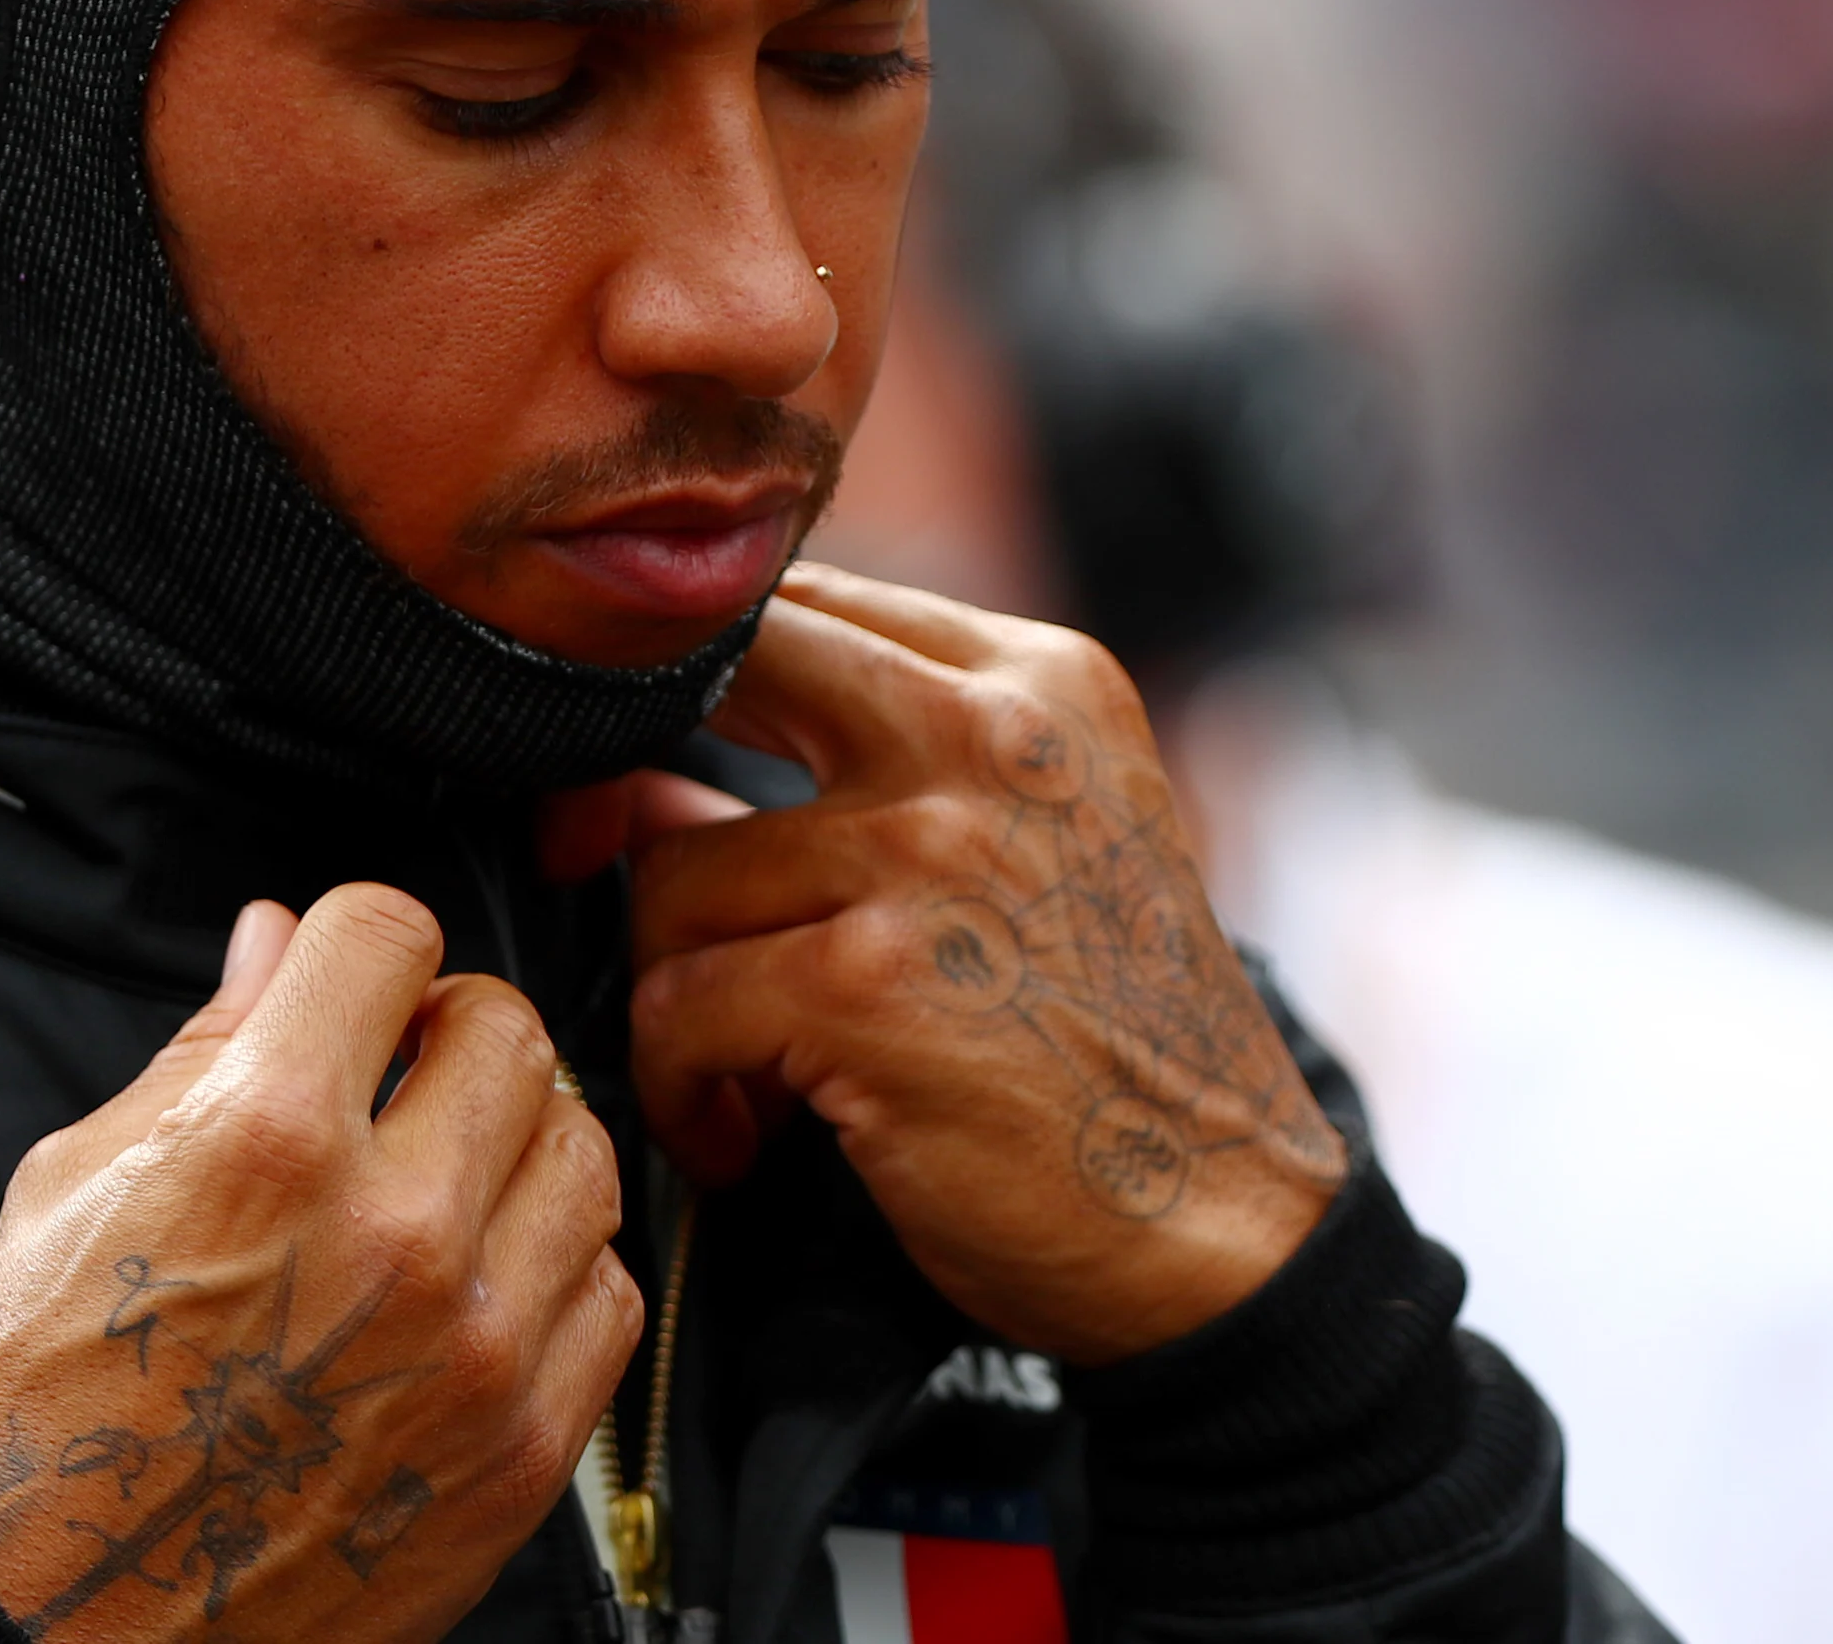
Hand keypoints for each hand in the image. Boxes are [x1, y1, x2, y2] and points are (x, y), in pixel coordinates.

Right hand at [0, 888, 643, 1643]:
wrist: (64, 1627)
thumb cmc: (52, 1418)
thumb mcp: (76, 1189)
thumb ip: (199, 1049)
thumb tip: (277, 941)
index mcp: (267, 1138)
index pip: (389, 934)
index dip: (363, 940)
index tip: (357, 978)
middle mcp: (392, 1231)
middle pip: (512, 1029)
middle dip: (451, 1030)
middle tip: (405, 1077)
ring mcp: (475, 1340)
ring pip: (585, 1150)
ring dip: (520, 1143)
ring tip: (447, 1179)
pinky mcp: (525, 1441)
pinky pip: (607, 1289)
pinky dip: (556, 1270)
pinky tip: (480, 1283)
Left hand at [616, 564, 1345, 1364]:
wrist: (1223, 1227)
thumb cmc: (1113, 1051)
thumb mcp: (1037, 854)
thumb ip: (871, 779)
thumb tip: (639, 786)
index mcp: (1038, 682)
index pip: (802, 604)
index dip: (695, 685)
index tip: (661, 782)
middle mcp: (989, 736)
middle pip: (717, 669)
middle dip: (624, 774)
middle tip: (609, 876)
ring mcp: (926, 853)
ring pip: (673, 875)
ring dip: (681, 990)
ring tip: (745, 1071)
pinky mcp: (865, 983)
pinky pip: (674, 1008)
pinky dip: (685, 1092)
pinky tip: (745, 1138)